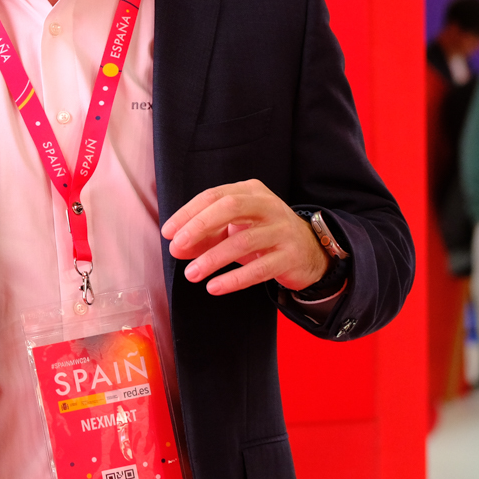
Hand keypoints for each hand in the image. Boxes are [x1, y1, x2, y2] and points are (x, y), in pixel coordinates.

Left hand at [161, 179, 328, 294]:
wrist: (310, 251)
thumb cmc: (263, 235)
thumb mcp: (235, 228)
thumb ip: (206, 235)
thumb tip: (177, 249)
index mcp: (250, 191)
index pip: (214, 196)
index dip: (188, 213)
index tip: (168, 232)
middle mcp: (268, 205)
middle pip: (229, 208)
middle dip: (198, 227)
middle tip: (176, 248)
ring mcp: (282, 230)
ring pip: (243, 241)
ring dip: (213, 259)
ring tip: (192, 274)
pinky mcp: (290, 256)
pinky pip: (259, 269)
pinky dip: (234, 279)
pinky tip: (214, 287)